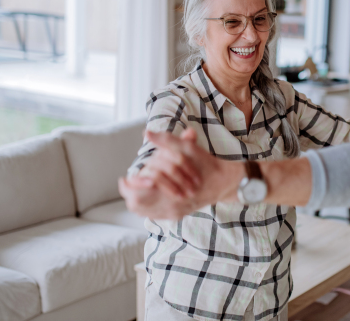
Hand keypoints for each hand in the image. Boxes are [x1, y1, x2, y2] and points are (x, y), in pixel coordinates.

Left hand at [118, 129, 242, 219]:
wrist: (224, 183)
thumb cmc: (206, 164)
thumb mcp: (187, 149)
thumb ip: (166, 141)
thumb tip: (147, 133)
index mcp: (170, 190)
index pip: (137, 194)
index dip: (128, 186)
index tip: (124, 178)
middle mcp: (170, 206)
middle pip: (137, 205)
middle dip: (130, 193)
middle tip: (128, 183)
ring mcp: (174, 213)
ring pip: (144, 212)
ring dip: (136, 201)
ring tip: (135, 189)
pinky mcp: (177, 215)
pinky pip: (154, 216)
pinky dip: (147, 208)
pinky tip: (147, 198)